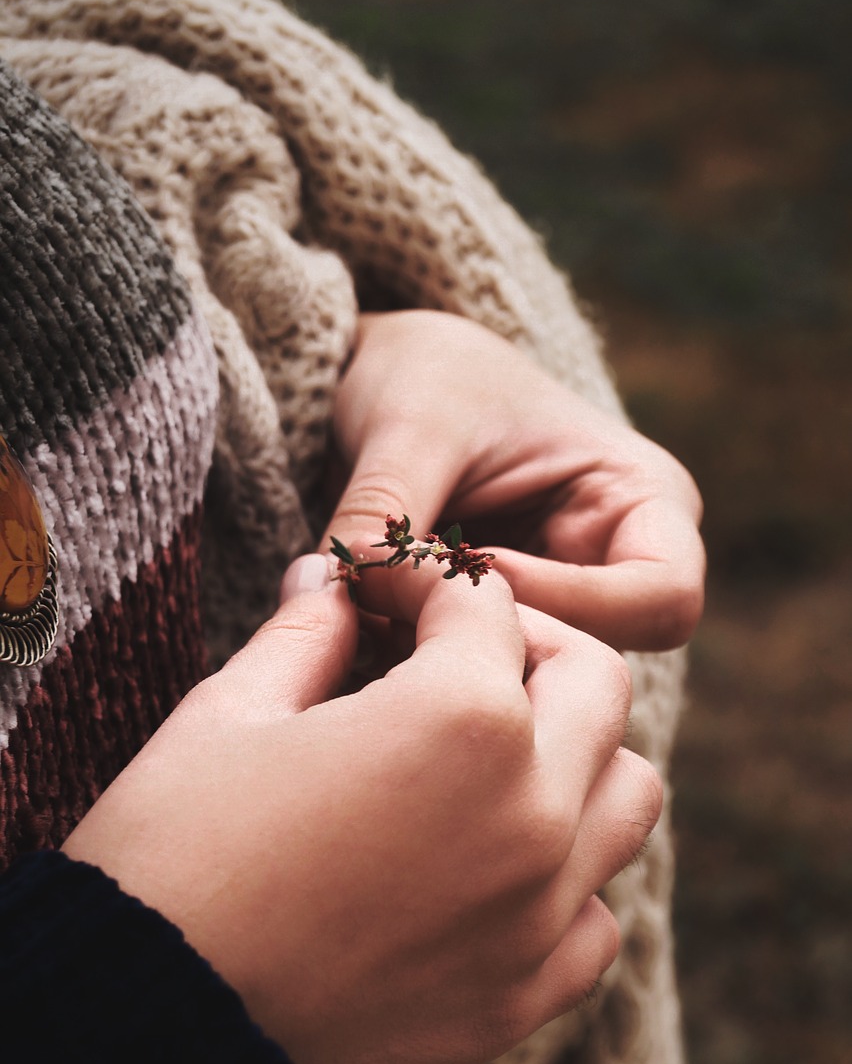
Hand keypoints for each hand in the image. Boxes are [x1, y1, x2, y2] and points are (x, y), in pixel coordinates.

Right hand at [64, 554, 660, 1063]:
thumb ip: (304, 635)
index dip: (418, 577)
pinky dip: (566, 876)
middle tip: (446, 649)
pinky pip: (595, 915)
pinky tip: (494, 866)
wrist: (147, 1038)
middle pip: (595, 681)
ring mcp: (541, 912)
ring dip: (576, 752)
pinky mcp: (524, 997)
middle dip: (523, 641)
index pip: (481, 604)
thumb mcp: (226, 717)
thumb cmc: (170, 862)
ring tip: (493, 754)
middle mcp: (533, 812)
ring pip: (627, 793)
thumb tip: (329, 583)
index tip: (373, 586)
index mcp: (461, 722)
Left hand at [322, 310, 704, 650]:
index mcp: (645, 500)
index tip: (474, 568)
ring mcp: (565, 612)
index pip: (662, 600)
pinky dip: (427, 671)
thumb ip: (387, 512)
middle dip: (503, 647)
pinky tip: (371, 638)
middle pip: (602, 659)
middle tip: (407, 615)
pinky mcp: (506, 639)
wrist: (390, 383)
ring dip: (456, 666)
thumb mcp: (410, 426)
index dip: (571, 605)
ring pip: (537, 685)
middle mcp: (620, 569)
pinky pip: (481, 685)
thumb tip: (337, 594)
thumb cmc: (428, 378)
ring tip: (375, 621)